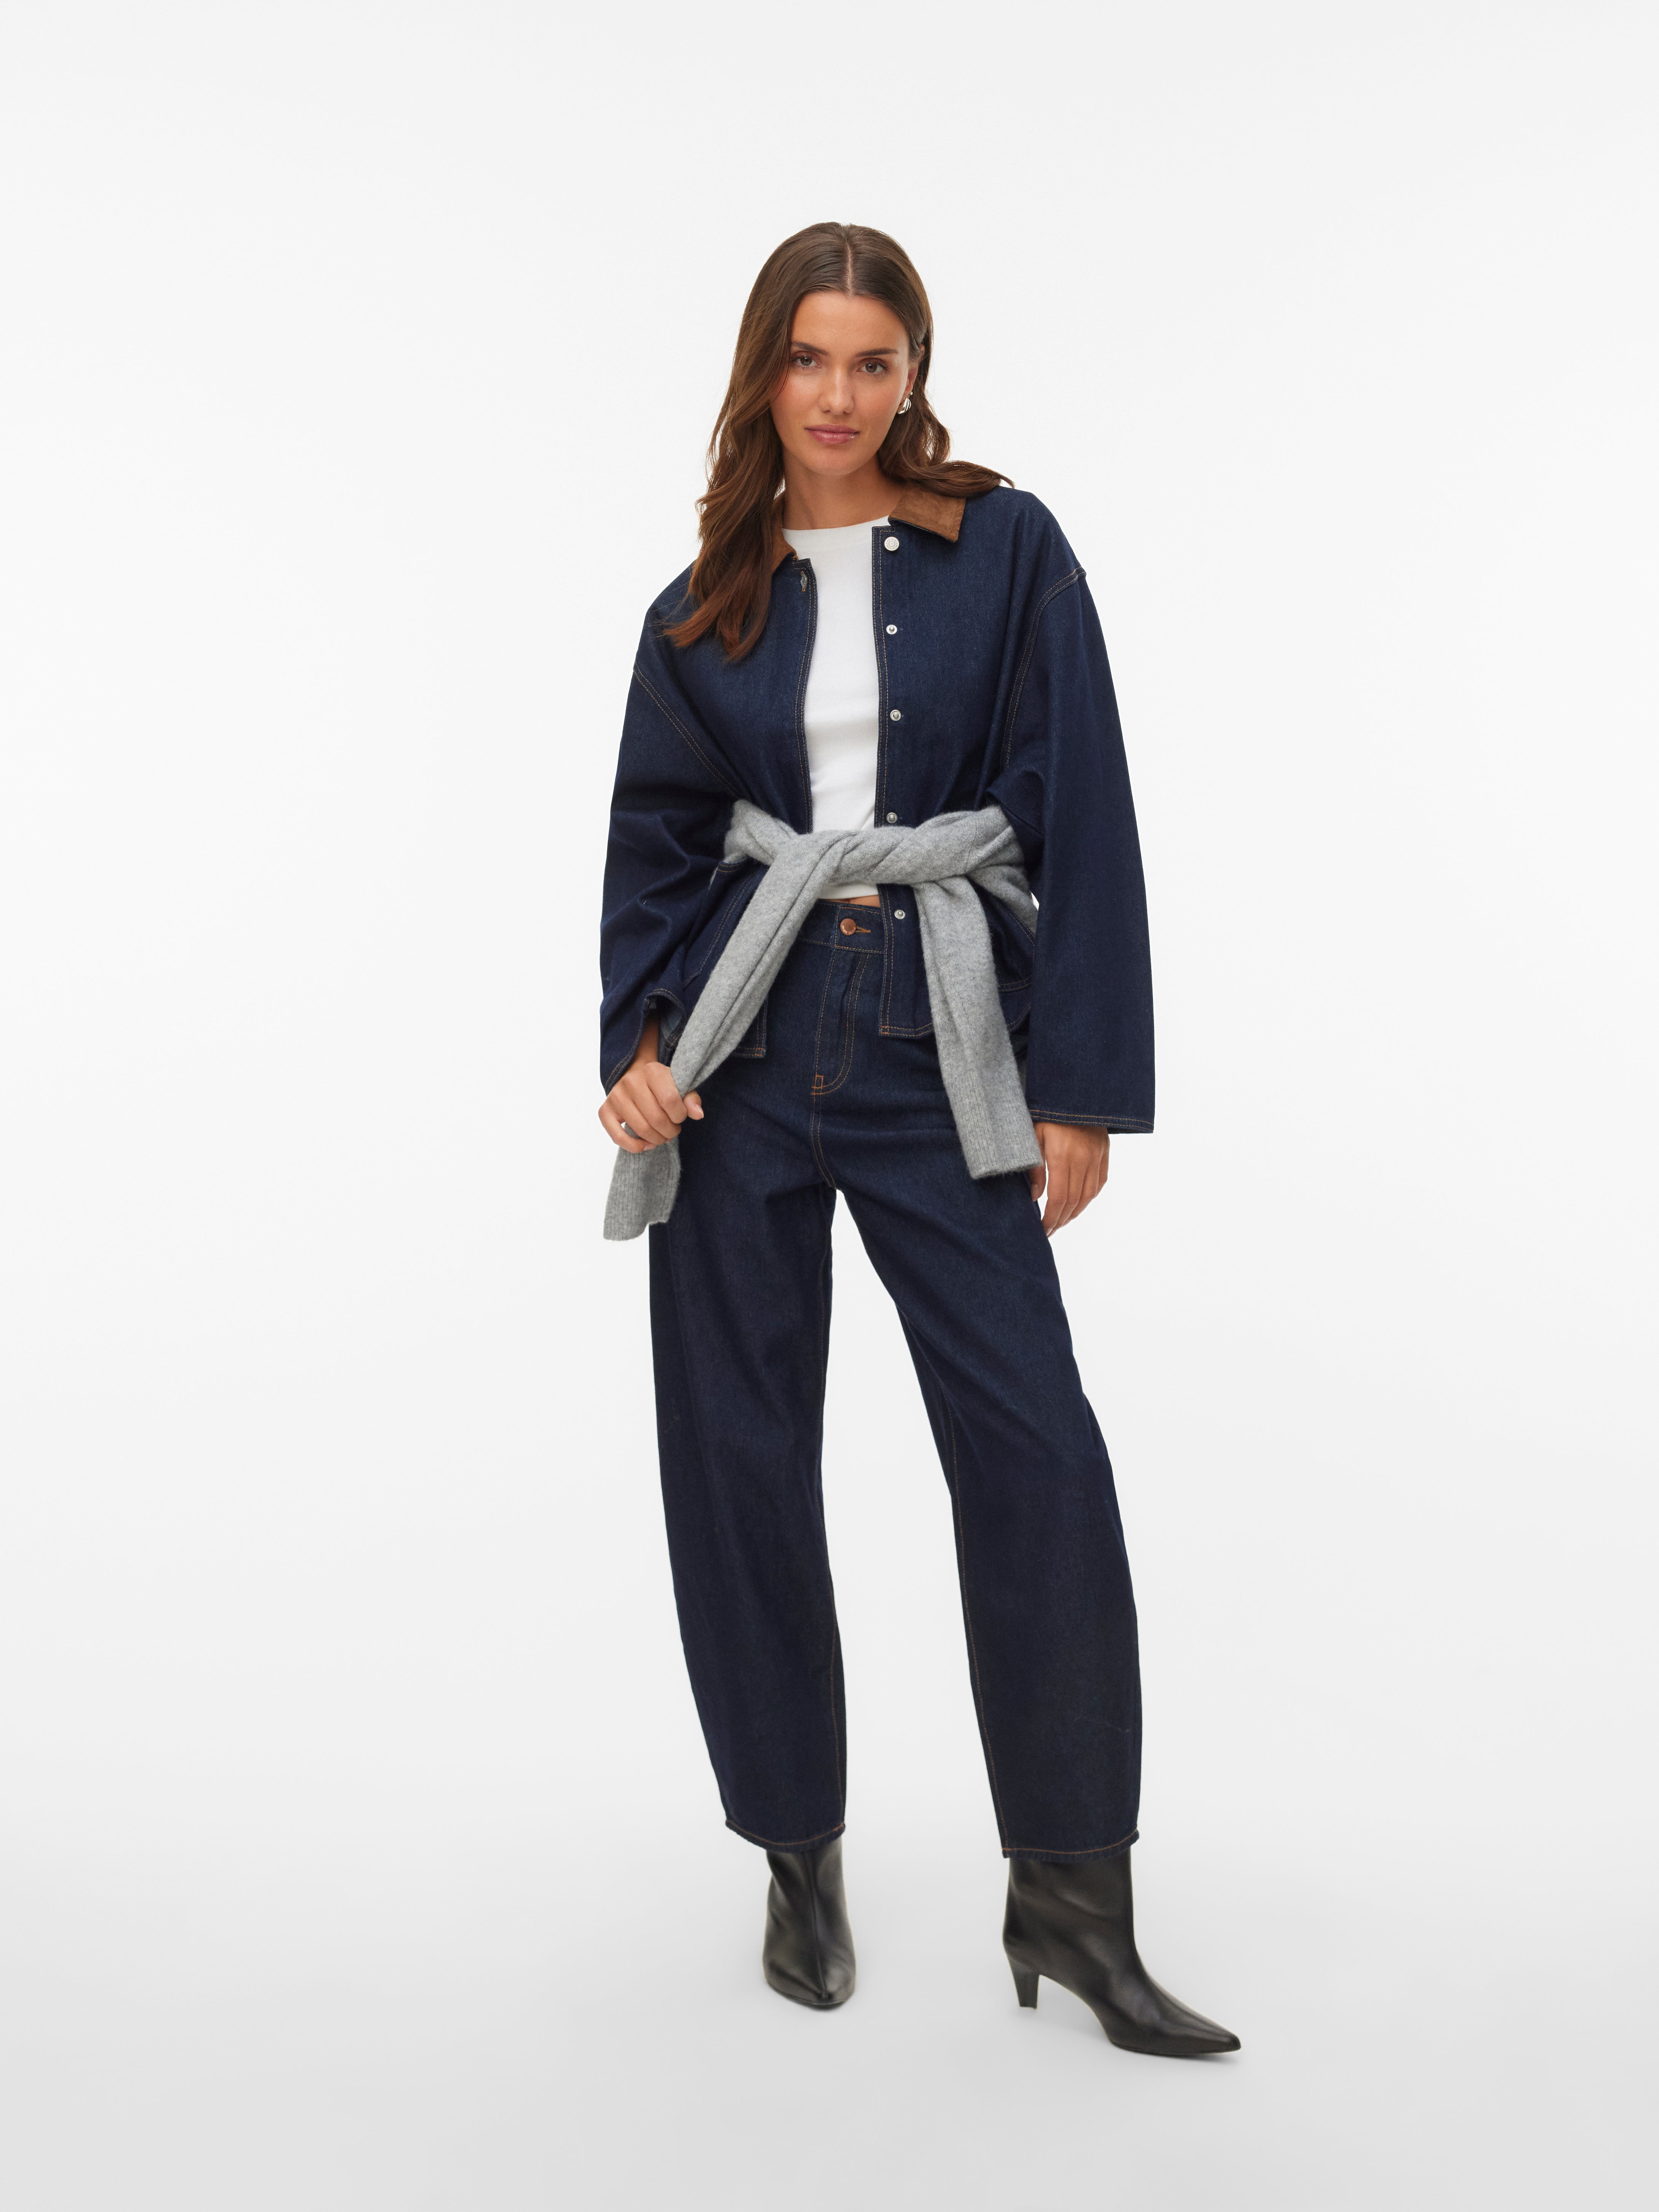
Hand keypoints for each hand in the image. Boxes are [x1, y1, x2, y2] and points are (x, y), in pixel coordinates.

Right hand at [598, 1017, 703, 1152]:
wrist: (635, 1077)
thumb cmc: (661, 1085)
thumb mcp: (679, 1086)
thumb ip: (691, 1099)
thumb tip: (698, 1114)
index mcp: (652, 1070)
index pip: (670, 1101)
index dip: (680, 1115)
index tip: (680, 1117)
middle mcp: (631, 1081)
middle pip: (656, 1118)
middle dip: (670, 1131)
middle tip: (673, 1131)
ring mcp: (616, 1096)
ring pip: (641, 1129)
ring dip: (657, 1140)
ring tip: (663, 1136)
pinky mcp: (605, 1110)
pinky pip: (618, 1137)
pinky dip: (634, 1146)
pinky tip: (646, 1145)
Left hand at [1028, 1121, 1108, 1236]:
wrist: (1074, 1088)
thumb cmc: (1047, 1111)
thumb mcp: (1032, 1135)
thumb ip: (1034, 1167)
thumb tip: (1035, 1197)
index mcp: (1062, 1154)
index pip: (1059, 1197)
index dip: (1052, 1217)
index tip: (1043, 1229)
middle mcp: (1083, 1158)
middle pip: (1075, 1200)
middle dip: (1062, 1219)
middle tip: (1051, 1230)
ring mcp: (1097, 1155)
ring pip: (1089, 1194)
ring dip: (1076, 1212)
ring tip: (1063, 1220)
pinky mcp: (1104, 1150)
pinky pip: (1100, 1181)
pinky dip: (1090, 1196)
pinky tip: (1080, 1203)